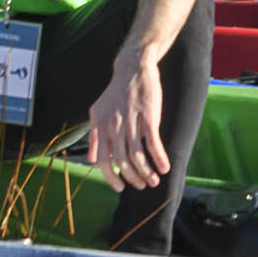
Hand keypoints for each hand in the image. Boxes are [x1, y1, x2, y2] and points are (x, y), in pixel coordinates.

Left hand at [88, 51, 173, 190]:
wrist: (133, 69)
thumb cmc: (116, 93)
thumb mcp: (97, 112)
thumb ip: (94, 136)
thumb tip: (92, 160)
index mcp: (100, 127)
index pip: (102, 161)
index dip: (111, 177)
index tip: (120, 187)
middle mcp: (114, 127)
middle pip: (122, 162)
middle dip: (132, 178)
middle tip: (141, 186)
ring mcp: (131, 123)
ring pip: (138, 156)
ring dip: (146, 172)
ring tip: (154, 181)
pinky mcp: (148, 118)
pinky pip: (153, 144)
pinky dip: (159, 158)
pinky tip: (165, 167)